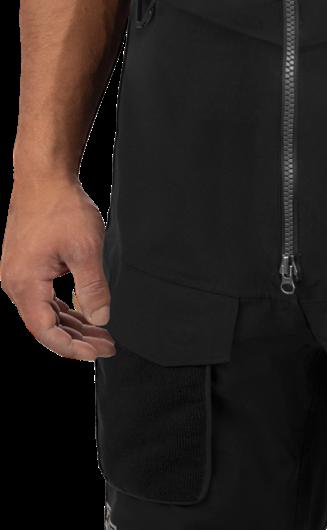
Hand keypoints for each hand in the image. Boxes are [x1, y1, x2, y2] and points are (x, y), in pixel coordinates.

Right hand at [0, 173, 115, 359]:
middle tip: (107, 345)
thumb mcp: (86, 250)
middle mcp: (15, 283)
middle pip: (45, 325)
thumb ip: (93, 289)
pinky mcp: (26, 265)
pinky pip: (43, 297)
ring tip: (101, 333)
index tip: (97, 352)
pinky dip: (64, 307)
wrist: (44, 176)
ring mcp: (18, 274)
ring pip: (45, 312)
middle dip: (77, 339)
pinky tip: (84, 311)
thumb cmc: (61, 207)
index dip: (72, 348)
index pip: (45, 332)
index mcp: (25, 284)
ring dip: (72, 324)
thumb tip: (100, 320)